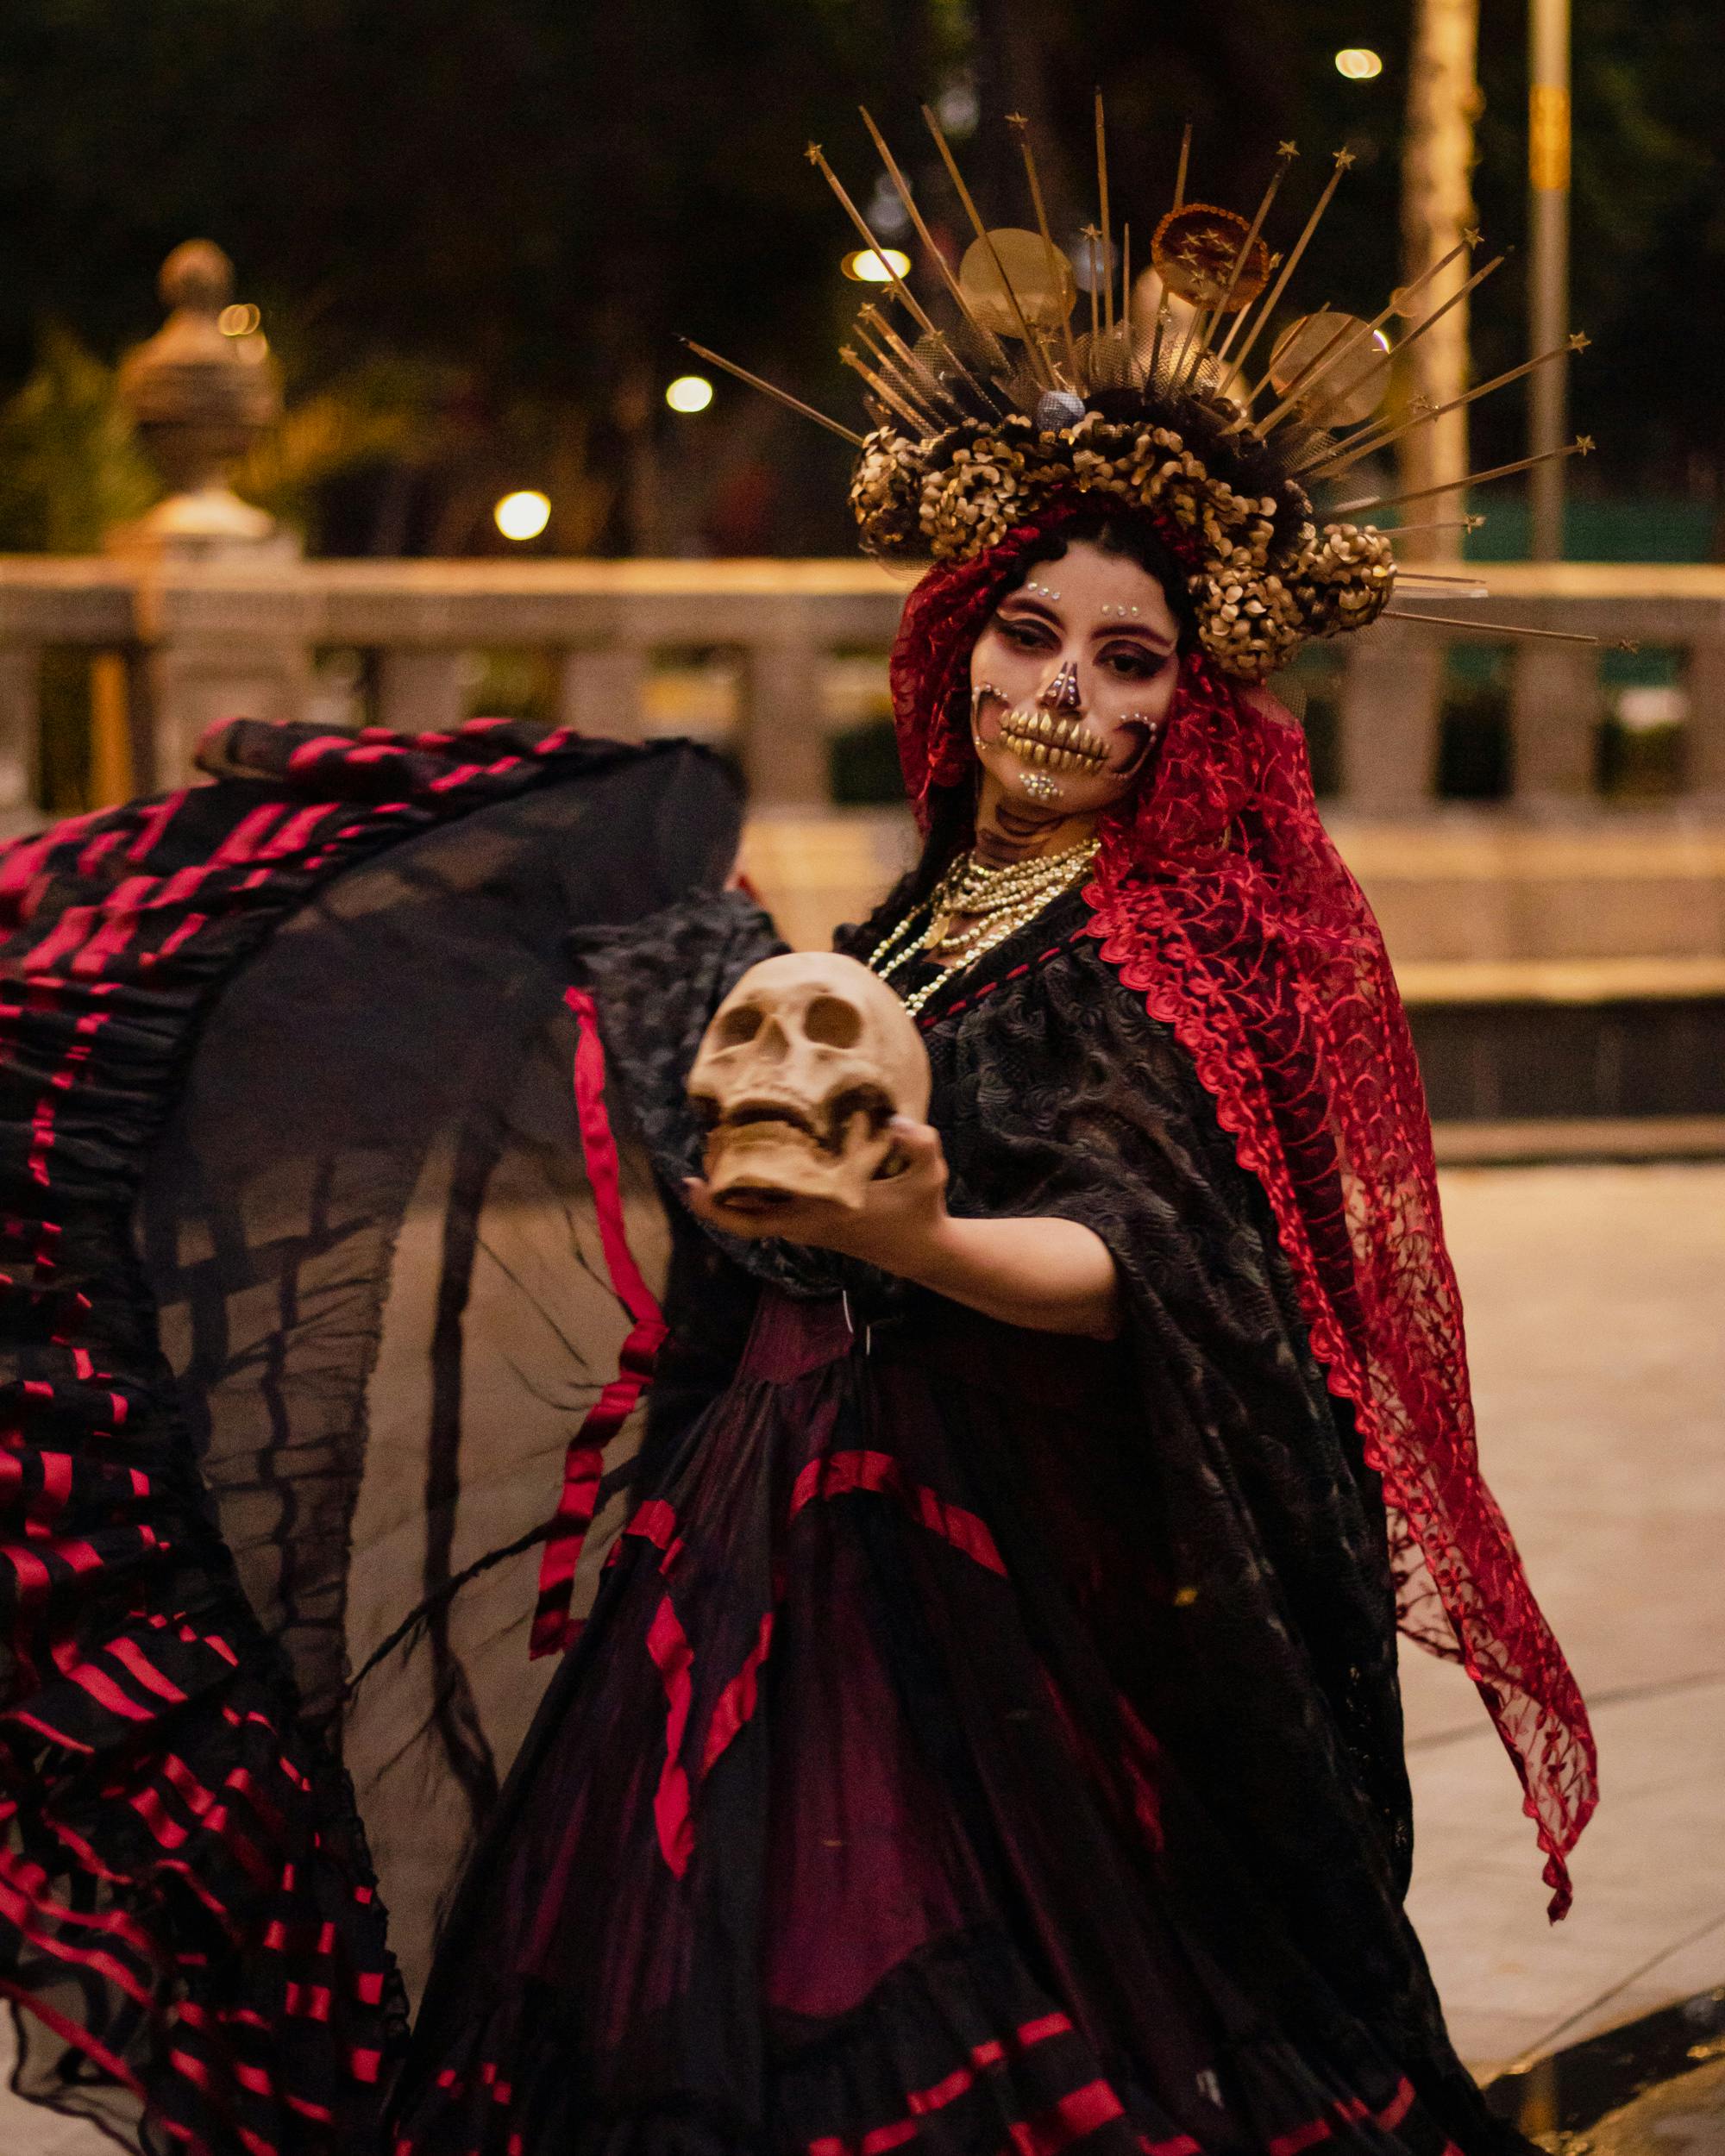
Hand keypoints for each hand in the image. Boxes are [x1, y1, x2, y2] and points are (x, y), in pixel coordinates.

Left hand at [682, 1117, 949, 1273]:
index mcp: (824, 1210)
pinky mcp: (814, 1227)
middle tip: (699, 1161)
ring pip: (756, 1217)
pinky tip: (753, 1164)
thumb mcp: (931, 1174)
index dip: (720, 1204)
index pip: (759, 1216)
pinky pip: (771, 1215)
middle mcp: (808, 1223)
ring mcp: (808, 1229)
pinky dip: (755, 1196)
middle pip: (744, 1220)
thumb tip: (895, 1120)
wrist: (922, 1252)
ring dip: (734, 1194)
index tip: (694, 1182)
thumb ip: (920, 1143)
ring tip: (721, 1154)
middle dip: (716, 1196)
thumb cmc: (922, 1210)